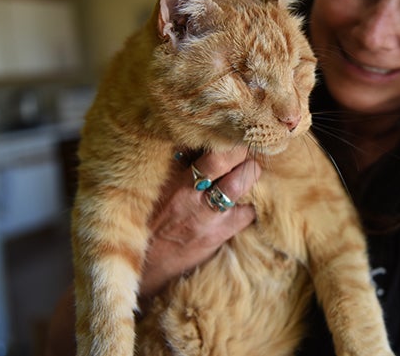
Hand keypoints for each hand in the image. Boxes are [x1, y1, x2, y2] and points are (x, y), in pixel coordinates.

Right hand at [45, 148, 258, 355]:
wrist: (145, 268)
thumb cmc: (151, 220)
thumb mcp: (157, 187)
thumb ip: (178, 164)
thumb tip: (199, 139)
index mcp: (171, 177)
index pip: (201, 146)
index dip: (223, 136)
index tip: (232, 130)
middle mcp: (188, 193)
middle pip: (226, 157)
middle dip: (242, 148)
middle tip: (249, 147)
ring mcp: (206, 215)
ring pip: (242, 181)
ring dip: (252, 172)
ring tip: (251, 171)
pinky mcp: (219, 235)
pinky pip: (249, 212)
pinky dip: (254, 202)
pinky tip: (250, 199)